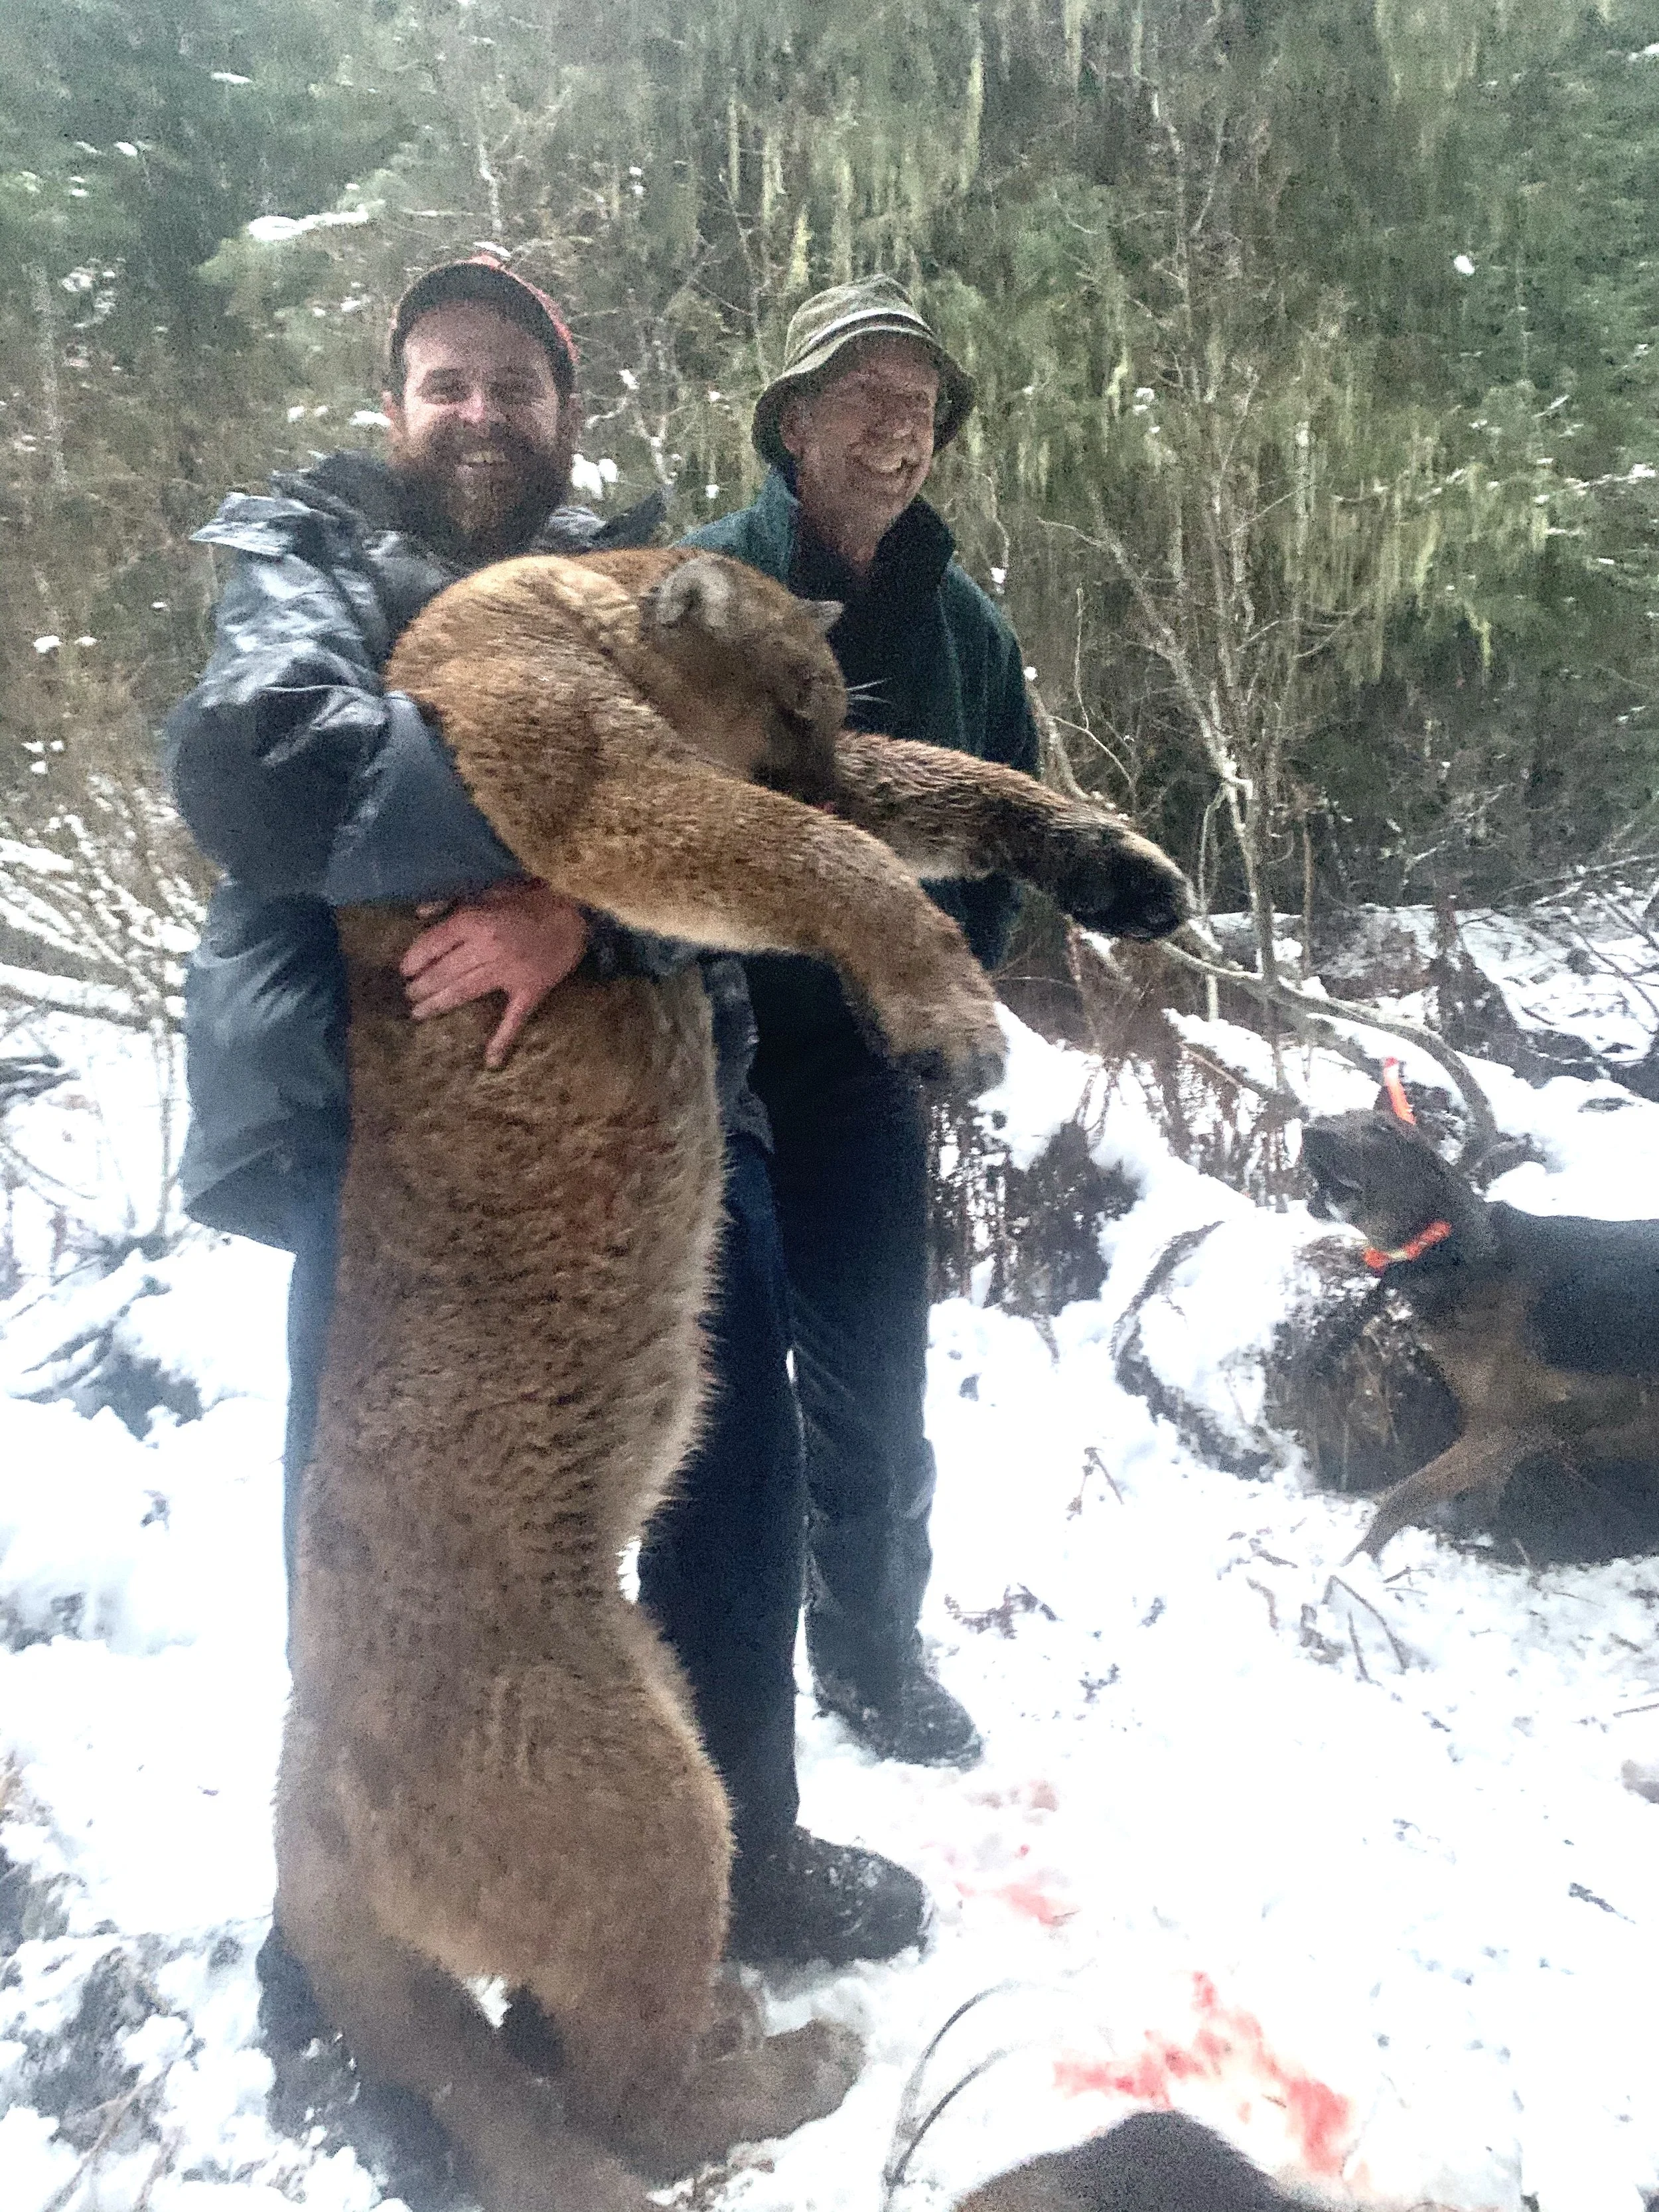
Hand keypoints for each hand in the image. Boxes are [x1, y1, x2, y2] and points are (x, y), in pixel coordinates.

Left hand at [401, 880, 588, 1068]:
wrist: (576, 910)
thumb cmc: (530, 897)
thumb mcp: (489, 888)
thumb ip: (452, 899)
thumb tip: (420, 913)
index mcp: (475, 920)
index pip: (433, 943)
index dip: (414, 959)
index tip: (404, 971)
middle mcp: (487, 948)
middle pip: (445, 971)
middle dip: (423, 986)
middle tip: (409, 996)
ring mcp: (509, 972)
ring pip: (465, 992)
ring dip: (440, 1004)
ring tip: (420, 1013)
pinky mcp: (530, 989)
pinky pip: (514, 1018)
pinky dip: (503, 1040)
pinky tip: (491, 1060)